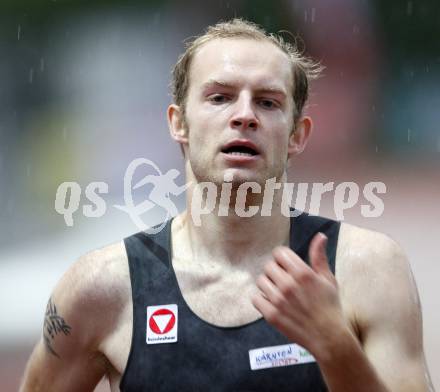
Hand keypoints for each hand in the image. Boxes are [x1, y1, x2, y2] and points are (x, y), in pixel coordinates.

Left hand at [252, 233, 349, 358]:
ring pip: (261, 281)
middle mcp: (288, 284)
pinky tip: (271, 302)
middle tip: (284, 280)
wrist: (329, 337)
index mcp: (302, 273)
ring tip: (278, 291)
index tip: (287, 265)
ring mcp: (278, 300)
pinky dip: (261, 299)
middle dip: (275, 270)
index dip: (282, 258)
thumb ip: (319, 257)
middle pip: (269, 266)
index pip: (279, 253)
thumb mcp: (328, 279)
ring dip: (268, 284)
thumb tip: (320, 236)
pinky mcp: (271, 315)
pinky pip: (255, 298)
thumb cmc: (330, 306)